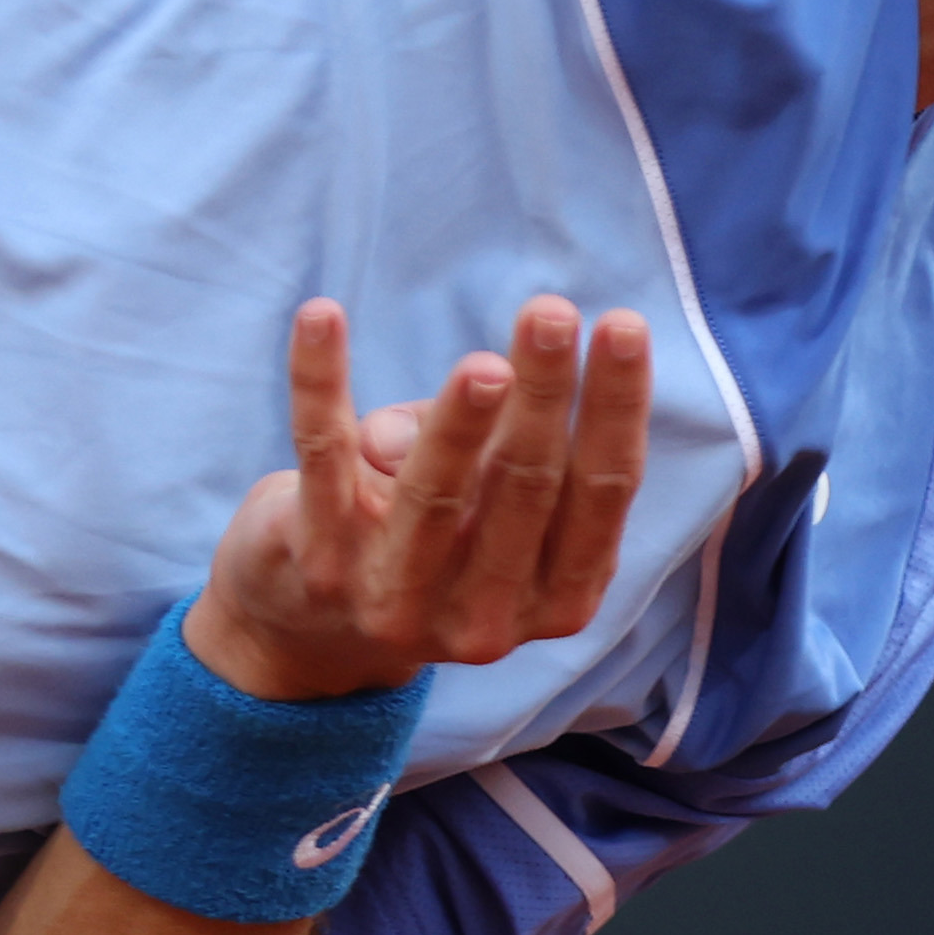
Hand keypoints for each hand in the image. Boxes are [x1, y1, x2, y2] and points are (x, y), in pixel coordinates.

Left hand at [184, 294, 652, 701]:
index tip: (622, 325)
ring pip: (434, 494)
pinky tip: (320, 314)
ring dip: (459, 418)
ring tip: (483, 362)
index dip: (616, 406)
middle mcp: (487, 620)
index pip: (603, 490)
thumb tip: (468, 395)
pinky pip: (323, 455)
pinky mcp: (319, 567)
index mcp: (558, 596)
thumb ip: (495, 445)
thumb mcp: (489, 495)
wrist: (311, 621)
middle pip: (527, 488)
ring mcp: (399, 601)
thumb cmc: (434, 530)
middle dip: (543, 394)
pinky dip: (320, 381)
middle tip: (551, 313)